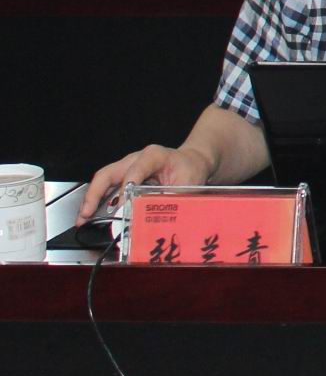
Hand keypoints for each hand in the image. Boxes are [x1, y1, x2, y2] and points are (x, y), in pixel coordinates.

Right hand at [80, 142, 210, 220]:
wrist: (192, 161)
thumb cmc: (190, 169)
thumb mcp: (189, 182)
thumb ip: (173, 198)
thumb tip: (158, 217)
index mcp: (153, 156)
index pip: (136, 169)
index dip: (127, 188)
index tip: (123, 204)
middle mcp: (135, 159)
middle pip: (108, 173)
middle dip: (94, 194)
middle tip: (86, 214)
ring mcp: (127, 166)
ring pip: (103, 180)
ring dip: (90, 199)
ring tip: (82, 218)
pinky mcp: (124, 176)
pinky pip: (107, 187)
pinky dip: (97, 200)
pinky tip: (91, 215)